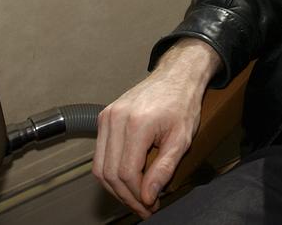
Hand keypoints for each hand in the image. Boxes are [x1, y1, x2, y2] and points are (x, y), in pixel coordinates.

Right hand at [93, 38, 221, 218]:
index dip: (137, 195)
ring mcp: (107, 117)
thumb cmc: (182, 104)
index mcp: (137, 124)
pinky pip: (100, 154)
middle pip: (109, 173)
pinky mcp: (104, 117)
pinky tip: (127, 180)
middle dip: (126, 196)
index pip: (126, 173)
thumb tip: (148, 196)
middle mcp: (116, 119)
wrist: (175, 76)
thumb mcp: (181, 139)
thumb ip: (164, 169)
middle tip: (145, 207)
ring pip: (99, 167)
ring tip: (136, 198)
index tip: (151, 205)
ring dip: (116, 188)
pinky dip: (110, 172)